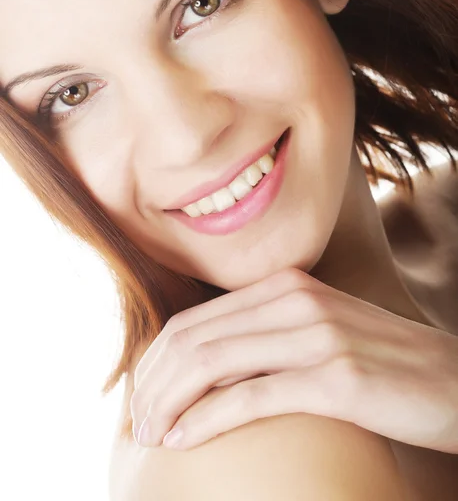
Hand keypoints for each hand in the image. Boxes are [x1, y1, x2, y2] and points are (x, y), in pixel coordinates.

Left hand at [130, 267, 457, 451]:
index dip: (156, 361)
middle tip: (137, 423)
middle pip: (193, 338)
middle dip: (152, 384)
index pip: (194, 319)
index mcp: (284, 285)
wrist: (455, 380)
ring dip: (169, 404)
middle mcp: (295, 299)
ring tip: (150, 436)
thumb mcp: (315, 333)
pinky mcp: (335, 377)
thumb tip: (203, 371)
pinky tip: (182, 442)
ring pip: (211, 363)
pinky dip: (205, 420)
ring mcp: (316, 334)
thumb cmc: (379, 363)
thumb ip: (263, 336)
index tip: (141, 398)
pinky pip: (249, 397)